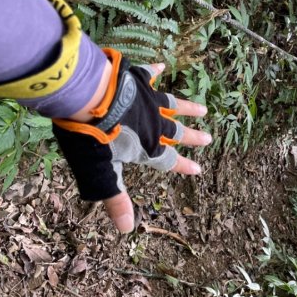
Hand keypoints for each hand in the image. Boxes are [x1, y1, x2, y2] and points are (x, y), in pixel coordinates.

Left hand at [52, 49, 210, 232]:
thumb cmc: (92, 138)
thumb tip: (128, 230)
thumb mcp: (100, 174)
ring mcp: (146, 100)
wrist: (87, 96)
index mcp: (147, 147)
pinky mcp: (134, 80)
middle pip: (177, 132)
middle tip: (208, 138)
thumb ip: (115, 199)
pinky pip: (149, 75)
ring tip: (203, 109)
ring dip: (187, 108)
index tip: (198, 170)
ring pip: (172, 105)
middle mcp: (153, 124)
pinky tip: (162, 66)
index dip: (183, 166)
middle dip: (192, 137)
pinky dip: (155, 72)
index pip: (168, 161)